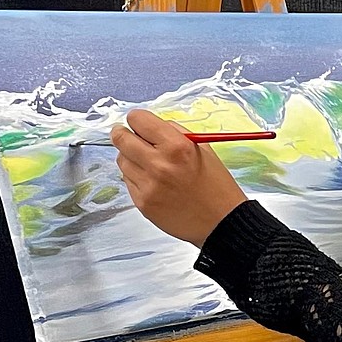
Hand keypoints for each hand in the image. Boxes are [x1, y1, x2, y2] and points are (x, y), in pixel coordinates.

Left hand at [112, 110, 247, 248]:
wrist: (220, 221)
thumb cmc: (215, 185)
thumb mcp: (202, 148)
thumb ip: (175, 132)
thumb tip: (149, 125)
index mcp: (177, 146)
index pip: (138, 120)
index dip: (137, 119)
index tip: (137, 123)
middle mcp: (160, 164)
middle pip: (121, 139)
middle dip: (123, 134)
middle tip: (125, 135)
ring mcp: (148, 185)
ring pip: (121, 160)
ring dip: (130, 158)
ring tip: (149, 164)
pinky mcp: (142, 203)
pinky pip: (127, 181)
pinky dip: (136, 177)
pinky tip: (153, 181)